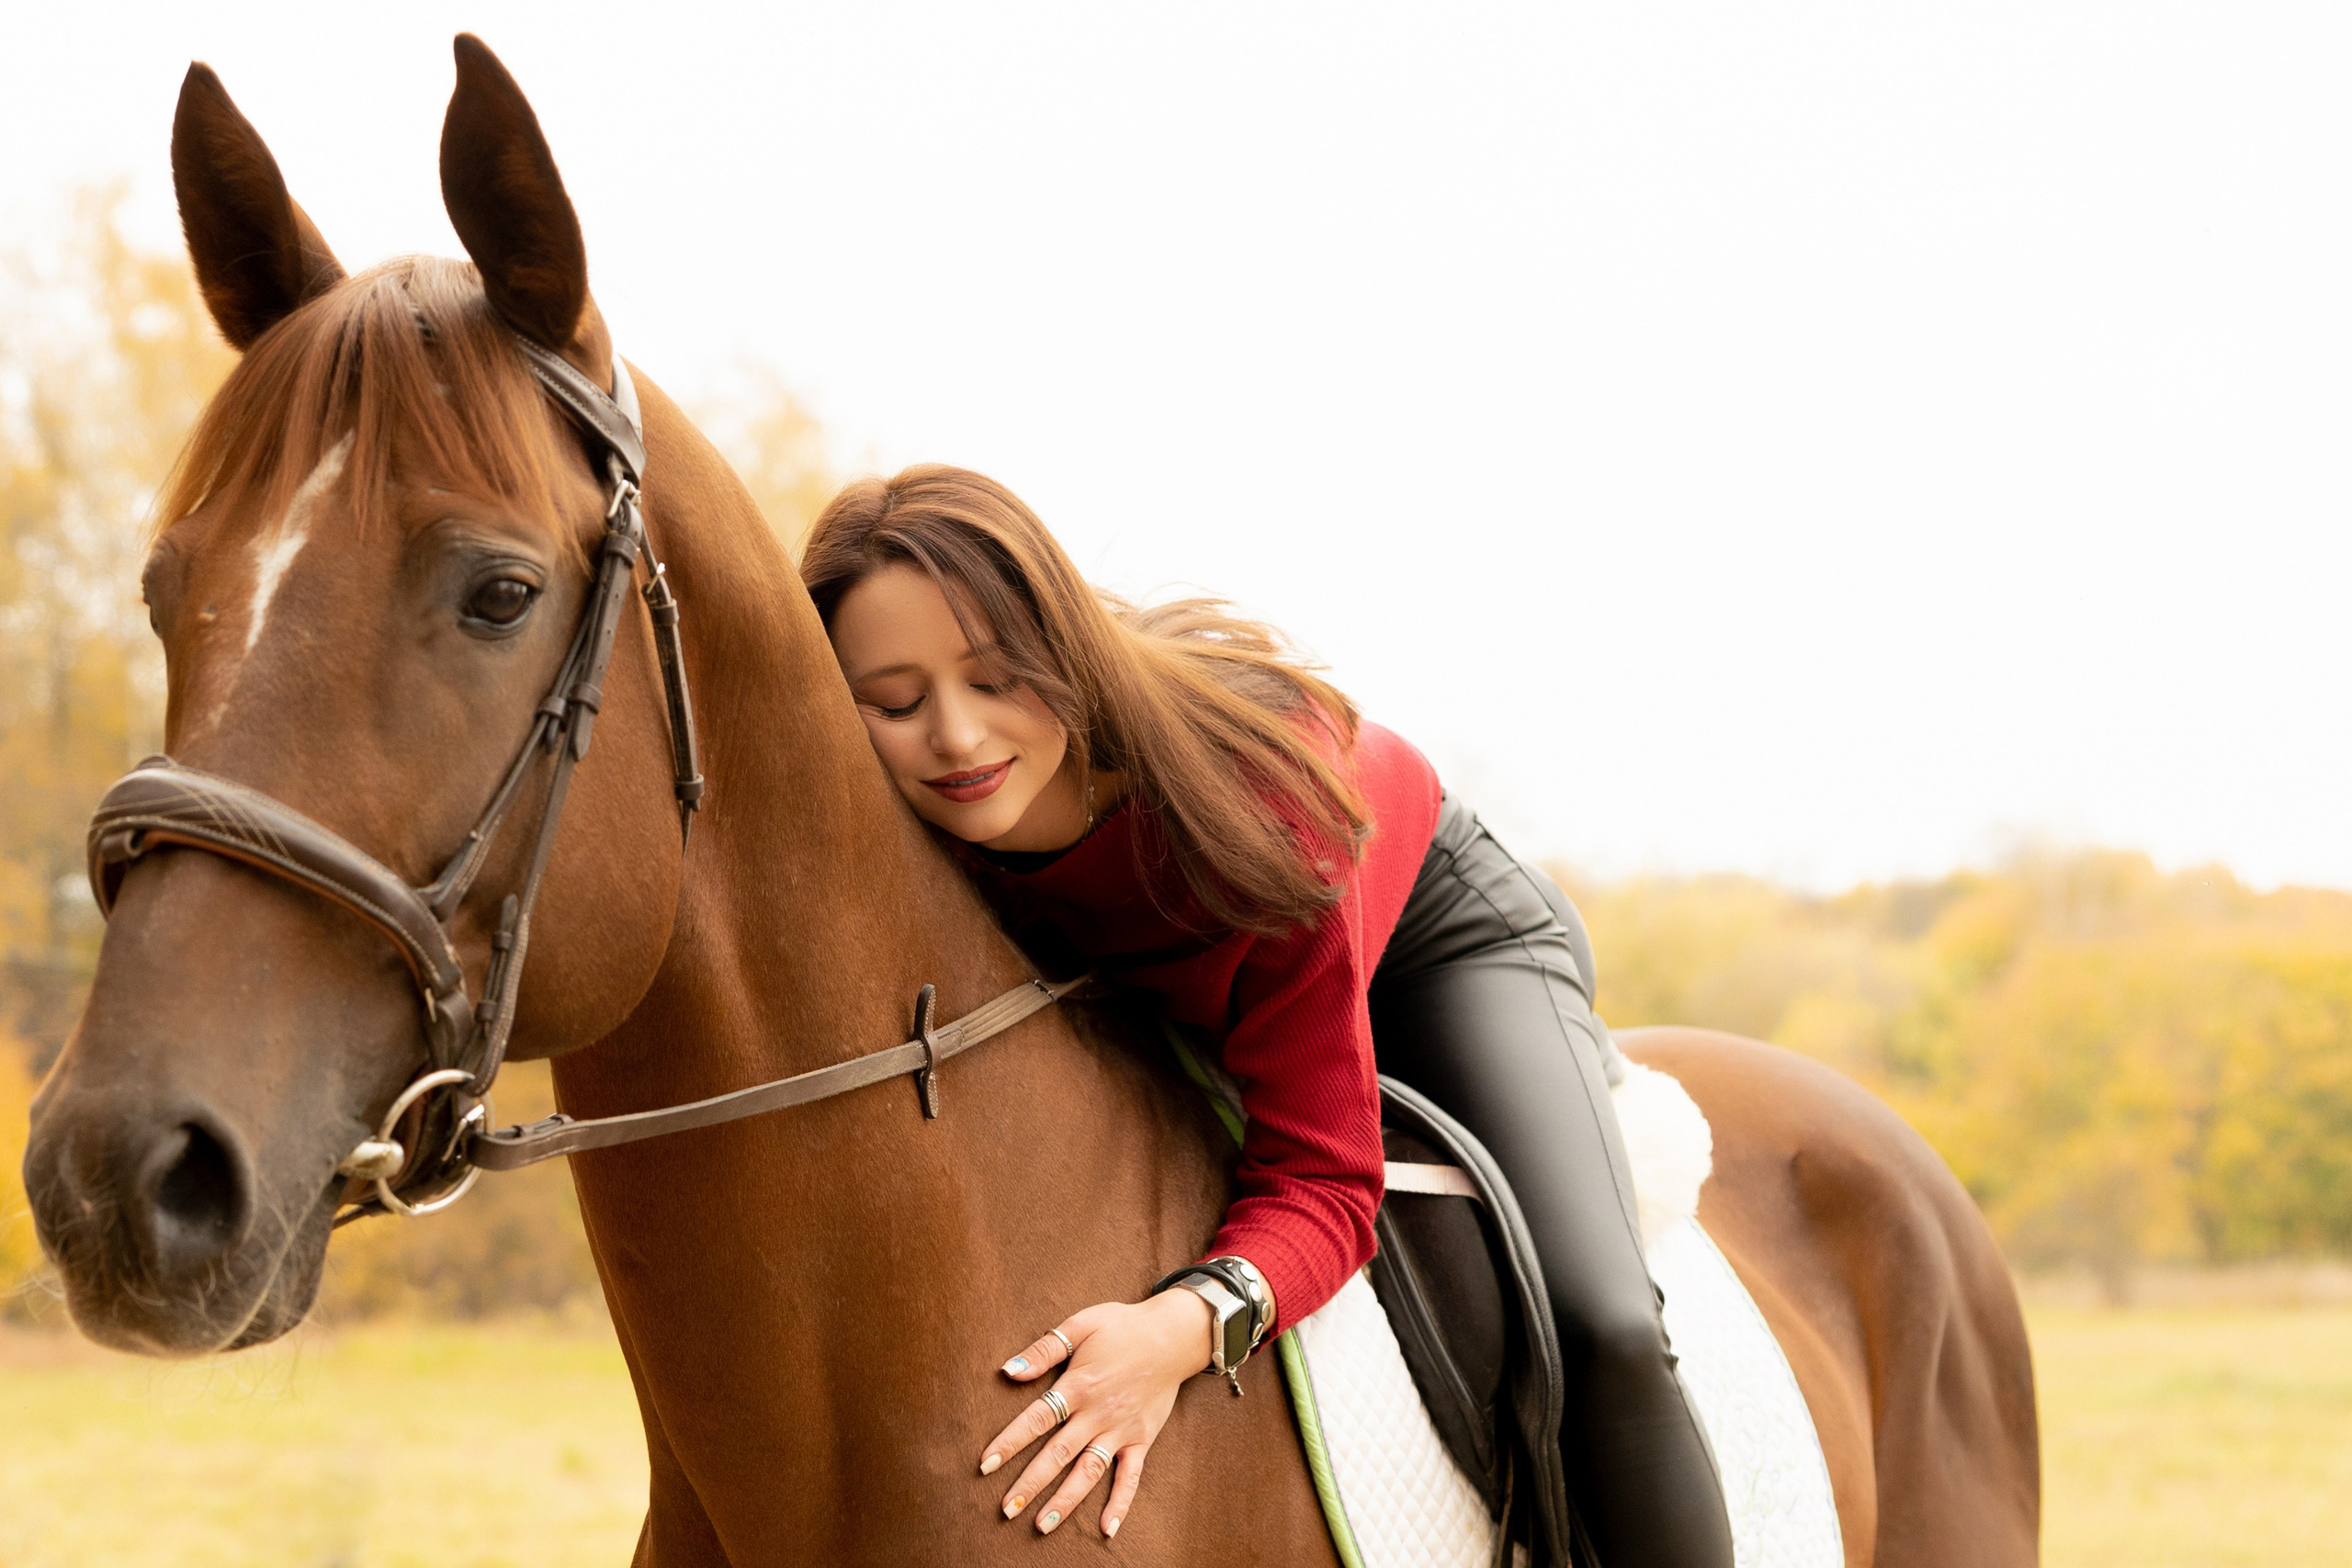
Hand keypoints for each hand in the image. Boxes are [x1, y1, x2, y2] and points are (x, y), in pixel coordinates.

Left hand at [980, 1289, 1212, 1538]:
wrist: (1174, 1335)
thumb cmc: (1123, 1326)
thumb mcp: (1082, 1324)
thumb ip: (1044, 1349)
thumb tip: (1008, 1370)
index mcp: (1079, 1385)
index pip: (1037, 1419)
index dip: (1009, 1442)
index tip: (986, 1465)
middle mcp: (1098, 1413)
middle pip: (1058, 1454)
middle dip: (1030, 1483)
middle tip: (1006, 1509)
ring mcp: (1121, 1430)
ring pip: (1089, 1471)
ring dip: (1066, 1500)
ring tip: (1041, 1524)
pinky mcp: (1142, 1439)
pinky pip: (1130, 1476)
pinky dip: (1120, 1503)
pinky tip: (1107, 1529)